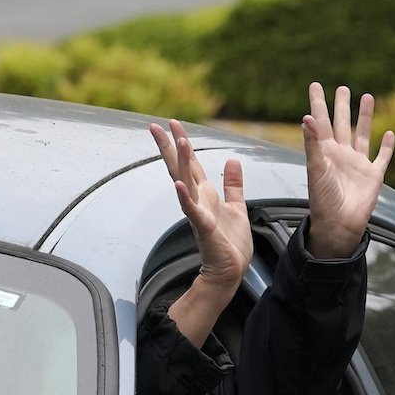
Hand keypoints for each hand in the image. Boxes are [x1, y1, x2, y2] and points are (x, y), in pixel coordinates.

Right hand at [151, 121, 252, 346]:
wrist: (230, 270)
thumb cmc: (231, 242)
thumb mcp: (236, 205)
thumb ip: (233, 183)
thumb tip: (233, 160)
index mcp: (205, 193)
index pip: (191, 163)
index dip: (182, 142)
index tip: (172, 123)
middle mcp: (198, 199)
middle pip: (181, 167)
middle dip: (170, 146)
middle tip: (157, 126)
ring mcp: (198, 212)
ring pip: (188, 182)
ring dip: (183, 162)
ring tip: (179, 142)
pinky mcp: (204, 227)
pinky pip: (192, 210)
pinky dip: (185, 198)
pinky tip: (179, 186)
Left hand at [303, 83, 394, 258]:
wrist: (338, 223)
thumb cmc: (322, 198)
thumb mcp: (315, 168)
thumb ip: (312, 144)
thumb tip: (307, 117)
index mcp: (324, 151)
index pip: (320, 121)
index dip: (318, 104)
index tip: (315, 85)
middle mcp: (340, 154)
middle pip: (341, 124)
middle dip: (341, 106)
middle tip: (342, 88)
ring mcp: (357, 164)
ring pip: (362, 134)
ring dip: (365, 117)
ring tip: (367, 97)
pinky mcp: (373, 175)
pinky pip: (381, 157)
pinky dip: (386, 146)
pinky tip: (389, 133)